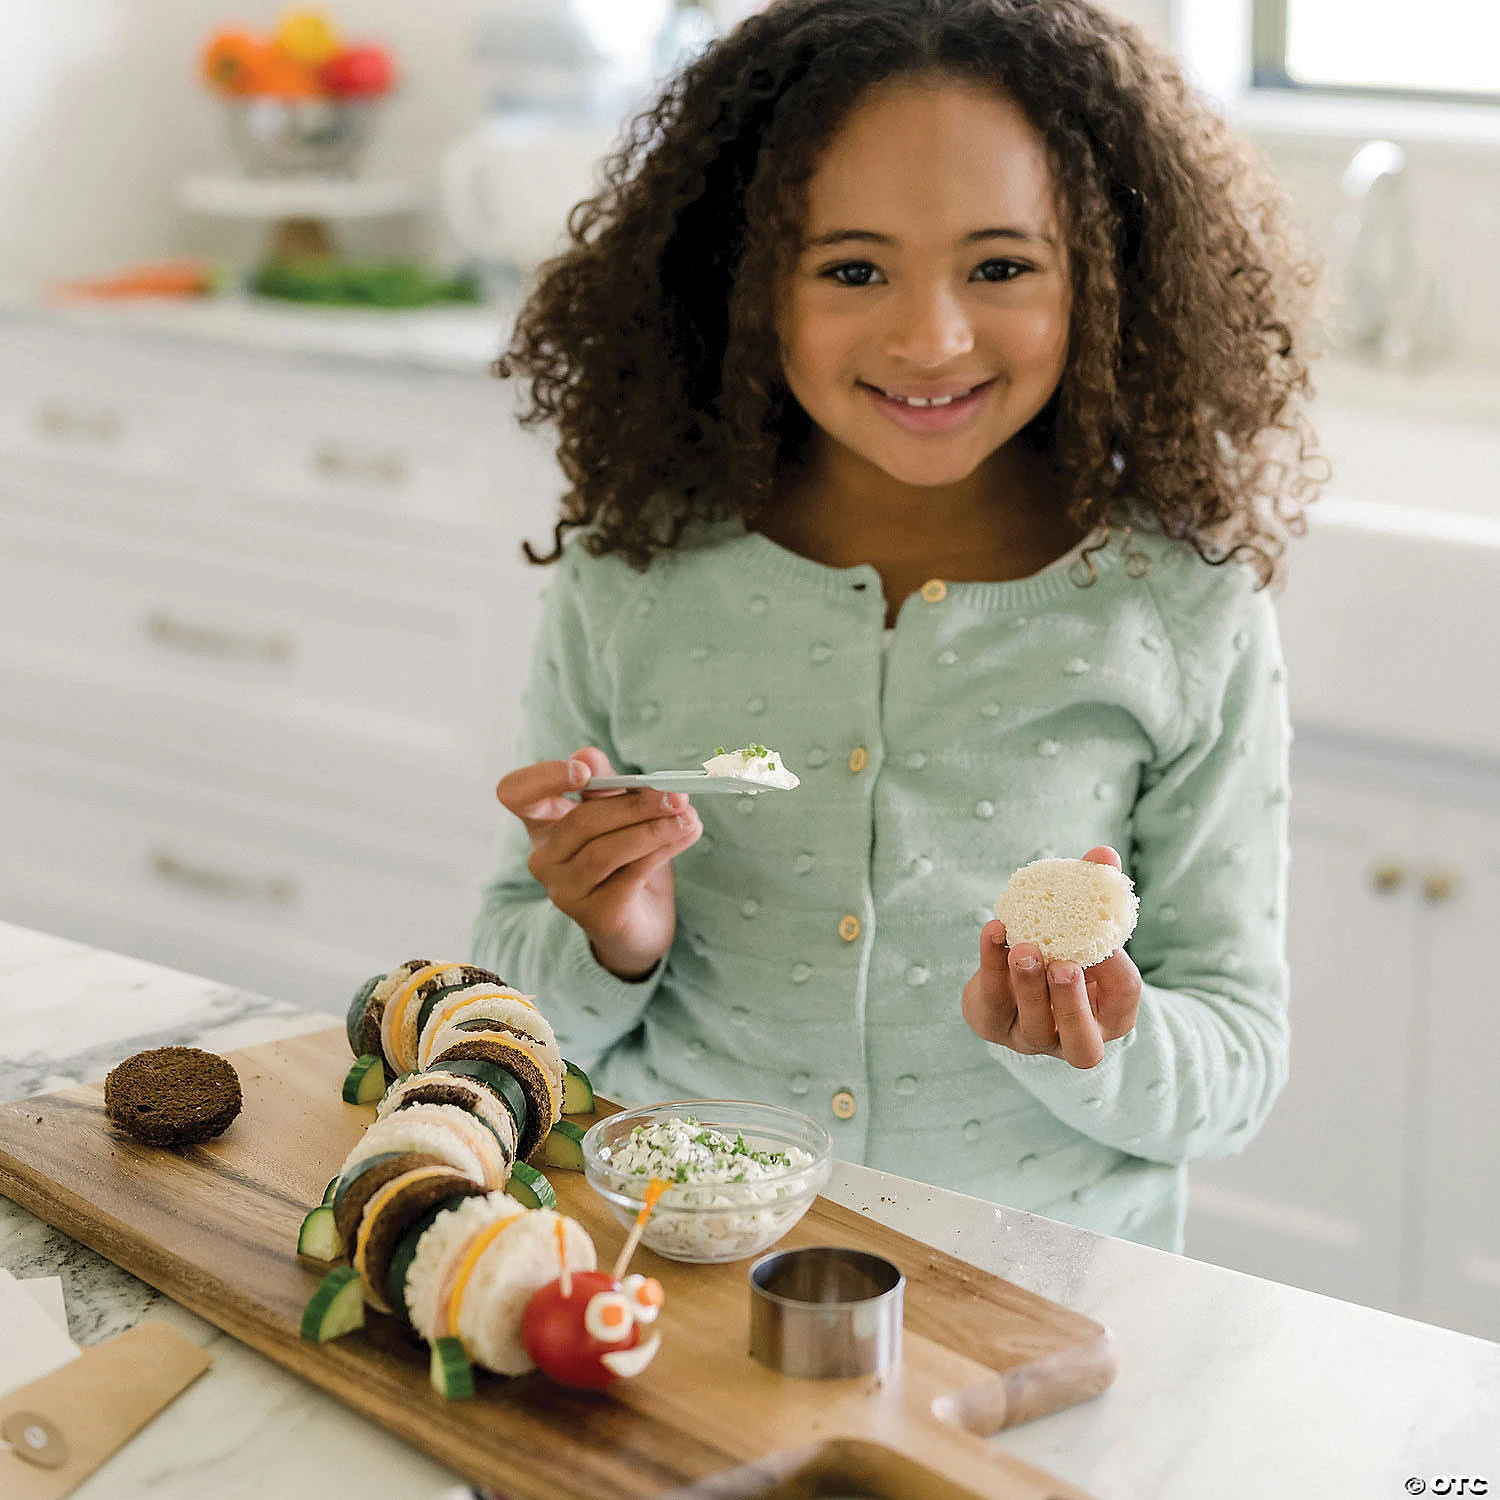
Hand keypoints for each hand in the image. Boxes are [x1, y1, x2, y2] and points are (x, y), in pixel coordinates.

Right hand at [496, 747, 701, 979]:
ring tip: (688, 816)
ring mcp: (565, 890)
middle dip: (634, 804)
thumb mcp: (618, 813)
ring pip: (607, 850)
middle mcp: (544, 857)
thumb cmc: (626, 857)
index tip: (585, 773)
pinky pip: (630, 875)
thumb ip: (606, 784)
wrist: (642, 922)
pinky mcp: (595, 916)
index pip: (514, 793)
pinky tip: (686, 835)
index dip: (543, 778)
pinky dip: (662, 850)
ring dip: (653, 829)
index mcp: (542, 822)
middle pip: (581, 821)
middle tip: (676, 794)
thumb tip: (587, 754)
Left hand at [961, 846, 1142, 1068]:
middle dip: (1073, 1004)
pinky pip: (992, 1000)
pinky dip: (992, 964)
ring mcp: (1034, 1039)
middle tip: (1064, 966)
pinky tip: (994, 931)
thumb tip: (1103, 855)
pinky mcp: (995, 1025)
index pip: (1124, 995)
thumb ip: (1094, 893)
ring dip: (1028, 985)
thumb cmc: (1062, 953)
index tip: (1105, 936)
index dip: (1117, 968)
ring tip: (1023, 947)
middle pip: (1082, 1044)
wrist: (1011, 984)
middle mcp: (1076, 1038)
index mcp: (1110, 1015)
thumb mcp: (1082, 931)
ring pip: (1035, 1027)